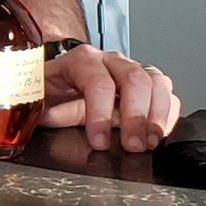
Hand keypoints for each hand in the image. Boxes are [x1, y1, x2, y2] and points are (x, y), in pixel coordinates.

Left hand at [38, 45, 179, 152]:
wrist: (62, 80)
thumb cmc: (52, 90)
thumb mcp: (42, 99)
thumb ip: (42, 109)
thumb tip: (37, 121)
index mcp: (80, 60)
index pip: (96, 81)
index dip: (100, 113)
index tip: (99, 141)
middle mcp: (109, 60)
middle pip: (134, 79)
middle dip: (136, 115)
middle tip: (133, 145)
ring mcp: (132, 69)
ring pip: (156, 81)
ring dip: (157, 114)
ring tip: (150, 142)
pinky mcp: (147, 83)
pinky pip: (168, 93)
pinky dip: (168, 114)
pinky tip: (160, 133)